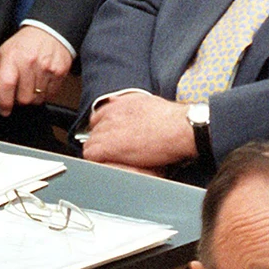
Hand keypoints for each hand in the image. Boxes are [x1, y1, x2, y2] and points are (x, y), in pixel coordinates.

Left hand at [0, 26, 73, 115]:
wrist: (50, 31)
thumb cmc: (25, 42)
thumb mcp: (5, 51)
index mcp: (13, 57)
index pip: (7, 85)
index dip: (5, 102)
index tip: (3, 110)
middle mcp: (30, 63)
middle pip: (24, 98)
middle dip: (20, 101)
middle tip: (19, 95)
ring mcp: (46, 69)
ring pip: (38, 99)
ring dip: (33, 98)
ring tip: (31, 86)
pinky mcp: (59, 73)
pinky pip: (50, 95)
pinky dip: (45, 94)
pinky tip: (42, 84)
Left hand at [81, 93, 195, 169]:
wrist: (178, 128)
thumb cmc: (171, 119)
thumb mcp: (148, 102)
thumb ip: (130, 104)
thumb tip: (119, 103)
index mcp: (120, 104)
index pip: (98, 117)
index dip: (103, 130)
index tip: (109, 138)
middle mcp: (110, 115)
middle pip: (93, 132)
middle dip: (101, 143)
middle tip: (112, 153)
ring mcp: (108, 130)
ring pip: (90, 144)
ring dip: (99, 153)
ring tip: (111, 161)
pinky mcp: (109, 146)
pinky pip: (91, 155)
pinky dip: (97, 161)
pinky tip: (108, 165)